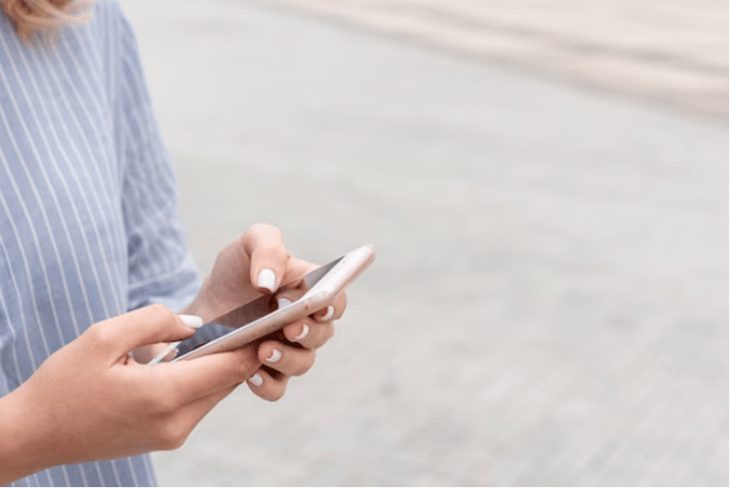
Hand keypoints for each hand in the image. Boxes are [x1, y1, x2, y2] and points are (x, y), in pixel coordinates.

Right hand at [0, 305, 261, 483]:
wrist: (35, 435)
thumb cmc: (63, 383)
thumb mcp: (104, 336)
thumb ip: (156, 321)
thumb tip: (197, 323)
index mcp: (164, 395)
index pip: (230, 366)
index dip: (255, 341)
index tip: (272, 317)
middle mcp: (176, 422)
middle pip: (228, 380)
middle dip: (244, 350)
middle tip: (259, 317)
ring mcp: (172, 435)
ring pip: (216, 392)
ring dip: (224, 365)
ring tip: (233, 331)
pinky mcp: (166, 439)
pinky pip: (199, 403)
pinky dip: (204, 380)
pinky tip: (200, 357)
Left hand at [182, 223, 345, 400]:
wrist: (202, 309)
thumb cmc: (235, 272)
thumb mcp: (249, 243)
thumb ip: (267, 249)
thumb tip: (269, 283)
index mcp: (310, 290)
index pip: (336, 300)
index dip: (333, 304)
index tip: (320, 304)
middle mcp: (305, 323)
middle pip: (323, 334)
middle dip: (309, 332)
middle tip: (290, 327)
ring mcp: (288, 351)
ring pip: (303, 363)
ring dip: (288, 359)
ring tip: (264, 351)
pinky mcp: (267, 374)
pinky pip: (276, 389)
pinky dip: (267, 385)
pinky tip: (251, 374)